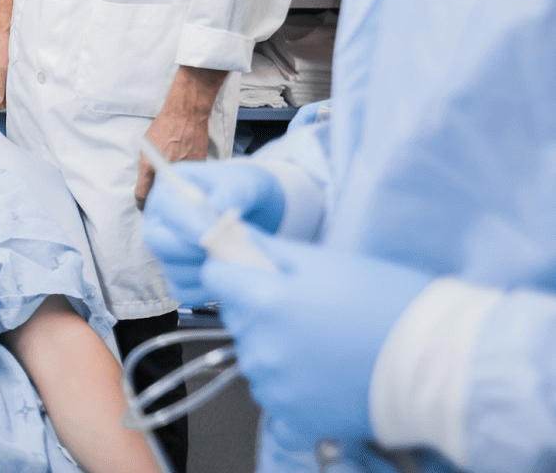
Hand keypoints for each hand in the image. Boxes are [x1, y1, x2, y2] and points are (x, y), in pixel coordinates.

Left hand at [135, 109, 210, 207]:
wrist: (186, 115)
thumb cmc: (164, 128)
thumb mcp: (147, 147)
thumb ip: (147, 168)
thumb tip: (148, 184)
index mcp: (148, 166)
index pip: (142, 195)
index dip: (142, 204)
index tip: (143, 207)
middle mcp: (165, 170)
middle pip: (161, 195)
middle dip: (160, 199)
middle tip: (160, 200)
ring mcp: (183, 169)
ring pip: (178, 190)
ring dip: (176, 190)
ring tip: (175, 185)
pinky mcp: (197, 167)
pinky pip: (192, 180)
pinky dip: (189, 180)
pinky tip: (188, 175)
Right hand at [143, 160, 285, 303]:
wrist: (253, 210)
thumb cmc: (241, 190)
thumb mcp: (242, 181)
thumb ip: (232, 190)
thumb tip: (219, 207)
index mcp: (168, 193)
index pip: (165, 209)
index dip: (185, 223)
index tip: (211, 233)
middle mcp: (160, 222)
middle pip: (158, 242)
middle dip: (191, 250)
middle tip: (222, 250)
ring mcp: (167, 251)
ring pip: (172, 270)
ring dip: (203, 271)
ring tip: (232, 260)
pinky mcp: (178, 273)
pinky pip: (183, 290)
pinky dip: (205, 290)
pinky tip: (227, 279)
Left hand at [201, 232, 432, 442]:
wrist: (440, 365)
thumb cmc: (389, 304)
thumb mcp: (328, 262)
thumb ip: (270, 252)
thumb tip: (230, 239)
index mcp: (264, 299)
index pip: (216, 277)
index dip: (236, 270)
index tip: (257, 273)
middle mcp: (260, 345)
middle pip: (237, 317)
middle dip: (261, 308)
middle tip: (310, 308)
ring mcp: (273, 385)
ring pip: (255, 355)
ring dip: (277, 347)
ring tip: (326, 342)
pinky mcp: (292, 417)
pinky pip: (274, 392)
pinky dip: (292, 383)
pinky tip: (327, 373)